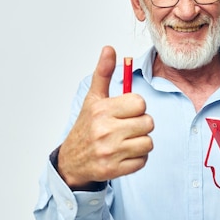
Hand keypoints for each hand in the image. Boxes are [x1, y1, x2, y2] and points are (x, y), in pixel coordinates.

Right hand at [57, 46, 153, 187]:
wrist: (71, 161)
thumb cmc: (87, 126)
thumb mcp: (93, 98)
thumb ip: (103, 73)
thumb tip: (109, 48)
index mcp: (102, 110)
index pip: (140, 103)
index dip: (137, 107)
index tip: (126, 111)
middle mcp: (105, 131)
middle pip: (148, 123)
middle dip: (141, 125)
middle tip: (127, 127)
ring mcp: (109, 152)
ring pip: (148, 143)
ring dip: (141, 142)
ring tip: (126, 140)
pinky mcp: (114, 170)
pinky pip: (143, 161)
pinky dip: (137, 158)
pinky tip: (124, 154)